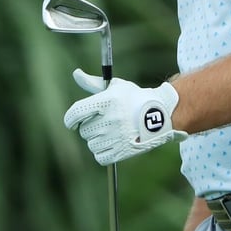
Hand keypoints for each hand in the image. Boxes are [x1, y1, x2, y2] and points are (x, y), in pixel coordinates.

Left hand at [63, 69, 186, 164]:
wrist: (161, 114)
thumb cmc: (134, 98)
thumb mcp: (115, 87)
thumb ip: (92, 83)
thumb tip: (76, 73)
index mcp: (107, 101)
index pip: (76, 112)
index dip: (70, 119)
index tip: (72, 123)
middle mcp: (111, 119)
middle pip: (84, 130)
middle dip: (91, 127)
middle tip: (105, 123)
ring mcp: (117, 136)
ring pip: (92, 144)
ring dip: (98, 140)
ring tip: (113, 132)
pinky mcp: (122, 151)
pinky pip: (100, 157)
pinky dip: (104, 152)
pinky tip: (114, 143)